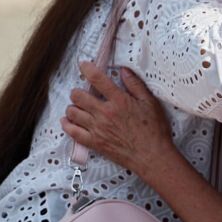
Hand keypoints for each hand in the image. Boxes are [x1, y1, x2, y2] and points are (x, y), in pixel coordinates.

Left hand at [62, 62, 175, 178]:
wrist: (151, 157)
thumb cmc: (154, 130)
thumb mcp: (150, 102)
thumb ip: (135, 85)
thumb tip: (123, 70)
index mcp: (119, 101)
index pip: (98, 80)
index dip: (87, 69)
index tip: (83, 64)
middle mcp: (105, 113)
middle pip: (79, 96)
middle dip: (77, 91)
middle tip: (81, 92)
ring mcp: (98, 129)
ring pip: (73, 113)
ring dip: (72, 107)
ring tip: (77, 106)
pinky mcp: (95, 143)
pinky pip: (73, 132)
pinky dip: (67, 125)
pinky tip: (67, 121)